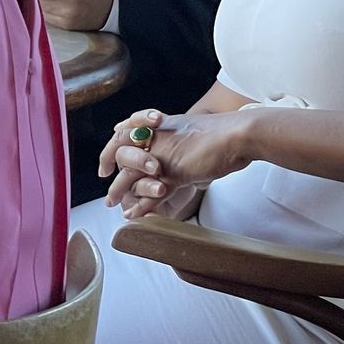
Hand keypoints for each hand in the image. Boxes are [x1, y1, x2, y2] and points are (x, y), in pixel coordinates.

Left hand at [100, 109, 252, 218]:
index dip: (114, 143)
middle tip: (103, 174)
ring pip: (131, 175)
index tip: (112, 151)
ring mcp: (164, 158)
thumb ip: (180, 144)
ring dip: (118, 190)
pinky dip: (141, 206)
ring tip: (111, 202)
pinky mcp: (174, 174)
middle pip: (121, 152)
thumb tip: (182, 159)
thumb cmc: (225, 134)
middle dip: (108, 163)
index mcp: (160, 128)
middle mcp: (157, 140)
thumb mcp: (194, 135)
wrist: (240, 133)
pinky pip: (152, 193)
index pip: (125, 132)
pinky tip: (132, 215)